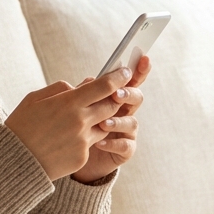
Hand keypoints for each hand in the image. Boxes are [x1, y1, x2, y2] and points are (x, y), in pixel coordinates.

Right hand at [4, 67, 135, 181]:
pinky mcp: (82, 157)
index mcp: (68, 103)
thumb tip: (81, 86)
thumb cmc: (21, 125)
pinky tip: (66, 139)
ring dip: (101, 119)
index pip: (104, 86)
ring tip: (84, 118)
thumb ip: (61, 89)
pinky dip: (85, 137)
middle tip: (112, 94)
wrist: (13, 161)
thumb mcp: (35, 99)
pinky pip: (91, 143)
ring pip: (104, 125)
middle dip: (114, 98)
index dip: (118, 77)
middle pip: (111, 106)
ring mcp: (83, 141)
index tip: (125, 72)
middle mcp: (80, 121)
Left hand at [71, 55, 149, 183]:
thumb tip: (89, 80)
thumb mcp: (76, 107)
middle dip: (129, 94)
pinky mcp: (124, 151)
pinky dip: (113, 143)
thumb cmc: (73, 126)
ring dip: (118, 121)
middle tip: (116, 94)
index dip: (138, 70)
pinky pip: (126, 146)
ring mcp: (126, 131)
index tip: (143, 58)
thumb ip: (84, 94)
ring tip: (103, 123)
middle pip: (136, 98)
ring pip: (132, 122)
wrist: (71, 156)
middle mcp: (124, 112)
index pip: (129, 81)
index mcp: (114, 98)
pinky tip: (100, 143)